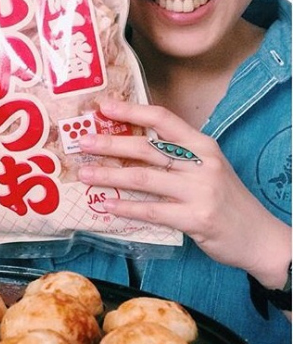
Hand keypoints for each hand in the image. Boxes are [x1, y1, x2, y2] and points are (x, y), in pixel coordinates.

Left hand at [77, 99, 290, 281]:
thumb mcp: (206, 167)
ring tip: (84, 175)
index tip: (103, 106)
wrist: (259, 237)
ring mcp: (200, 191)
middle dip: (110, 144)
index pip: (163, 118)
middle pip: (147, 147)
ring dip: (109, 176)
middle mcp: (201, 163)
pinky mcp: (196, 218)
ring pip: (143, 178)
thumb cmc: (224, 199)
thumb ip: (175, 155)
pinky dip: (126, 208)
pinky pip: (152, 211)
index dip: (131, 110)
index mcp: (202, 144)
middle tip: (82, 143)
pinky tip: (105, 205)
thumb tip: (128, 145)